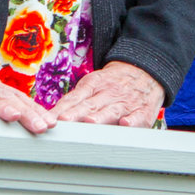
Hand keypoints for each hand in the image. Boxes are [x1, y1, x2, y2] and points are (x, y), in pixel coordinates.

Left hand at [50, 61, 165, 126]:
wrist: (145, 70)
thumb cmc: (113, 82)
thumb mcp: (93, 83)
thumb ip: (74, 100)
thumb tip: (49, 115)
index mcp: (94, 85)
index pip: (75, 98)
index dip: (62, 108)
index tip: (50, 118)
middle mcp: (109, 93)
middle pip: (90, 105)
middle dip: (77, 114)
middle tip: (64, 120)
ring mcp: (126, 102)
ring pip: (112, 111)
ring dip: (101, 117)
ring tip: (90, 122)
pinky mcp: (143, 111)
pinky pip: (139, 116)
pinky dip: (133, 121)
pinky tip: (126, 124)